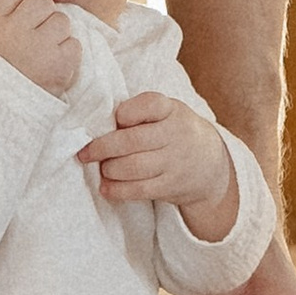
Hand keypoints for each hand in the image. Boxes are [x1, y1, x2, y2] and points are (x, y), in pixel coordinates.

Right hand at [0, 0, 79, 93]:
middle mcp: (14, 28)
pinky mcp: (59, 64)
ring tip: (43, 51)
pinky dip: (67, 54)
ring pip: (61, 20)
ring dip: (56, 34)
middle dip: (41, 15)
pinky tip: (52, 65)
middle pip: (42, 1)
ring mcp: (38, 46)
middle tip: (35, 33)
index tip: (21, 14)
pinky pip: (74, 44)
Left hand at [79, 91, 235, 225]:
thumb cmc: (174, 131)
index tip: (115, 120)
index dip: (125, 113)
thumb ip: (138, 112)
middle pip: (132, 141)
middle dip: (102, 148)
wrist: (210, 163)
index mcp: (171, 109)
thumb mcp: (166, 111)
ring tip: (101, 168)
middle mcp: (176, 134)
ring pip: (133, 167)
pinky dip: (117, 190)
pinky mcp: (171, 186)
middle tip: (85, 153)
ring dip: (109, 169)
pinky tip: (106, 187)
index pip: (149, 104)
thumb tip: (98, 125)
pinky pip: (139, 190)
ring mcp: (175, 162)